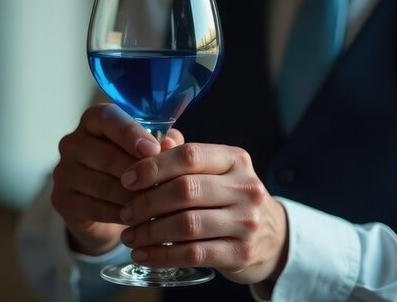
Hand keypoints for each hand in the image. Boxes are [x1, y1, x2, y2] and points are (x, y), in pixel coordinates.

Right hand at [51, 104, 182, 255]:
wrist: (104, 208)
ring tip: (158, 204)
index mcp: (93, 121)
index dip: (131, 133)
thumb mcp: (148, 151)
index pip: (107, 118)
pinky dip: (122, 214)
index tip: (154, 150)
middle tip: (165, 186)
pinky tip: (140, 219)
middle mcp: (72, 142)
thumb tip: (171, 144)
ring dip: (133, 197)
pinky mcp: (62, 199)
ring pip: (103, 185)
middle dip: (139, 172)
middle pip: (106, 156)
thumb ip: (162, 142)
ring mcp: (64, 172)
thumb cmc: (131, 168)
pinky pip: (96, 208)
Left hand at [117, 143, 287, 283]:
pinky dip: (162, 256)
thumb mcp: (216, 171)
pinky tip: (143, 255)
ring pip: (187, 225)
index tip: (127, 180)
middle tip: (125, 213)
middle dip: (147, 203)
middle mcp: (245, 188)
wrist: (271, 237)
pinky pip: (193, 254)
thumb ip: (185, 157)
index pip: (189, 156)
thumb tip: (155, 142)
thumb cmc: (230, 199)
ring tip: (129, 237)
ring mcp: (246, 222)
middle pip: (185, 190)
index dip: (153, 167)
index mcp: (235, 159)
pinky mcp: (240, 253)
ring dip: (150, 232)